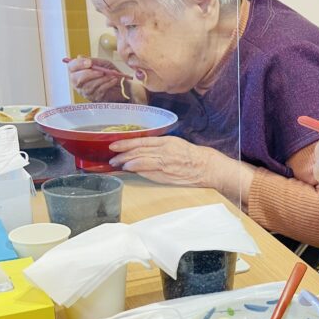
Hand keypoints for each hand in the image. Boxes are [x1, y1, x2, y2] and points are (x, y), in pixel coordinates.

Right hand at [67, 56, 130, 102]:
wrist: (122, 85)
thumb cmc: (110, 73)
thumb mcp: (103, 63)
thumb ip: (93, 61)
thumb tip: (80, 57)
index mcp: (78, 71)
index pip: (71, 67)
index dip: (78, 64)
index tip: (89, 63)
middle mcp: (78, 83)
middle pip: (76, 79)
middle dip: (89, 74)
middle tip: (101, 72)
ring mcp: (86, 92)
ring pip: (89, 86)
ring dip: (102, 79)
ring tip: (111, 75)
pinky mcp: (95, 98)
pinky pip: (99, 90)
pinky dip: (108, 84)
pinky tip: (114, 80)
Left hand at [108, 136, 222, 186]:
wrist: (207, 167)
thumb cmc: (192, 155)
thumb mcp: (176, 143)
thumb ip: (159, 145)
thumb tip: (142, 149)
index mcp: (166, 142)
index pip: (141, 142)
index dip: (126, 143)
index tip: (114, 145)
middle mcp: (164, 152)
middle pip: (138, 152)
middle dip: (122, 155)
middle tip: (112, 157)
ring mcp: (164, 165)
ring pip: (140, 162)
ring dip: (126, 163)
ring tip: (117, 164)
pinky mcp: (166, 176)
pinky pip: (148, 173)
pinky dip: (137, 171)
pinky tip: (130, 170)